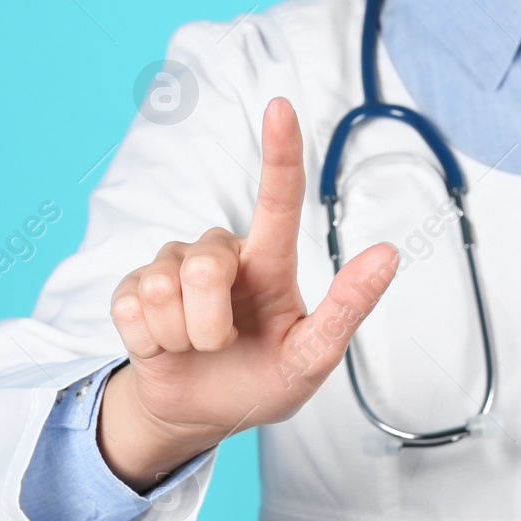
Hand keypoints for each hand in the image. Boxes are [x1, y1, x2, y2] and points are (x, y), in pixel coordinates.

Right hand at [99, 97, 398, 490]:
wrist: (199, 413)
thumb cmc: (263, 380)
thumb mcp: (312, 358)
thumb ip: (347, 309)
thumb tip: (389, 254)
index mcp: (268, 263)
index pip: (278, 201)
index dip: (280, 153)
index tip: (281, 108)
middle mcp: (220, 253)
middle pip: (203, 268)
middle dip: (209, 324)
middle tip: (222, 345)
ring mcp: (170, 266)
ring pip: (164, 292)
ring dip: (181, 337)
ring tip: (195, 346)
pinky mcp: (131, 290)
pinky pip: (132, 311)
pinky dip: (151, 344)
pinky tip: (164, 347)